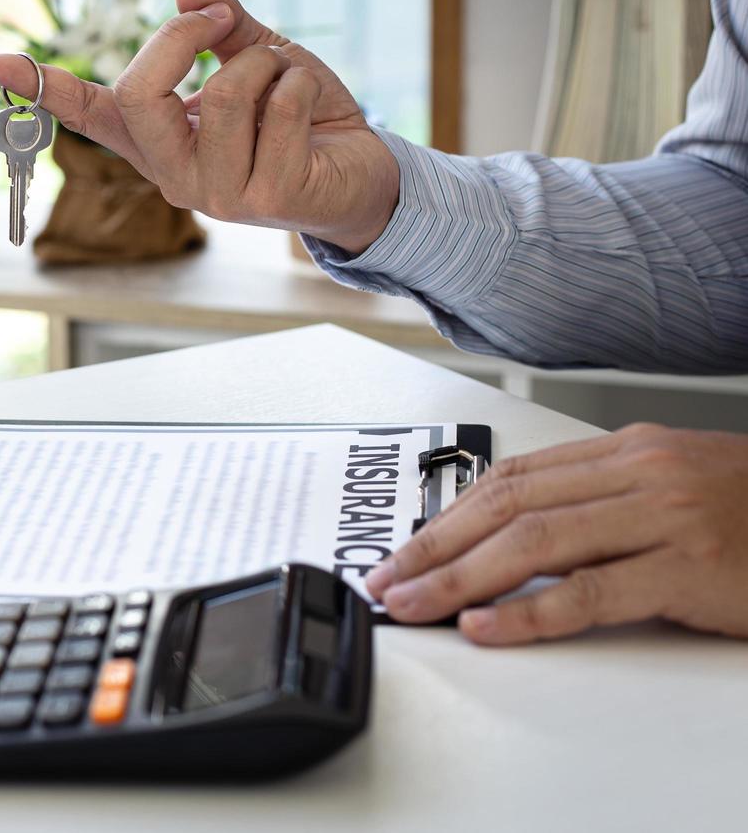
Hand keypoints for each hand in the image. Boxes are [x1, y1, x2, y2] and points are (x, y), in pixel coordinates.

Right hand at [0, 0, 400, 253]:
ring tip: (286, 77)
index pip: (86, 111)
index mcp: (156, 137)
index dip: (38, 85)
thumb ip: (223, 25)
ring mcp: (213, 194)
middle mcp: (172, 172)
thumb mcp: (259, 57)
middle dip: (184, 38)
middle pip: (140, 94)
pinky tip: (311, 109)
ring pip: (219, 96)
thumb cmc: (302, 116)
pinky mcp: (263, 200)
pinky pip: (276, 108)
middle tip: (222, 20)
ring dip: (264, 62)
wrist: (363, 171)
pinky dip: (300, 83)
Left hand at [365, 424, 747, 644]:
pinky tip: (488, 628)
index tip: (402, 551)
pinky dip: (531, 613)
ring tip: (417, 606)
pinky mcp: (691, 566)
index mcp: (627, 451)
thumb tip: (510, 533)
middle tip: (388, 583)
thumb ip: (599, 502)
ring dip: (461, 579)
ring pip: (535, 544)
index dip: (446, 517)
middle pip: (508, 507)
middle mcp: (640, 472)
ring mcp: (666, 516)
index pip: (511, 480)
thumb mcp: (671, 489)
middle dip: (435, 548)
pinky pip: (593, 592)